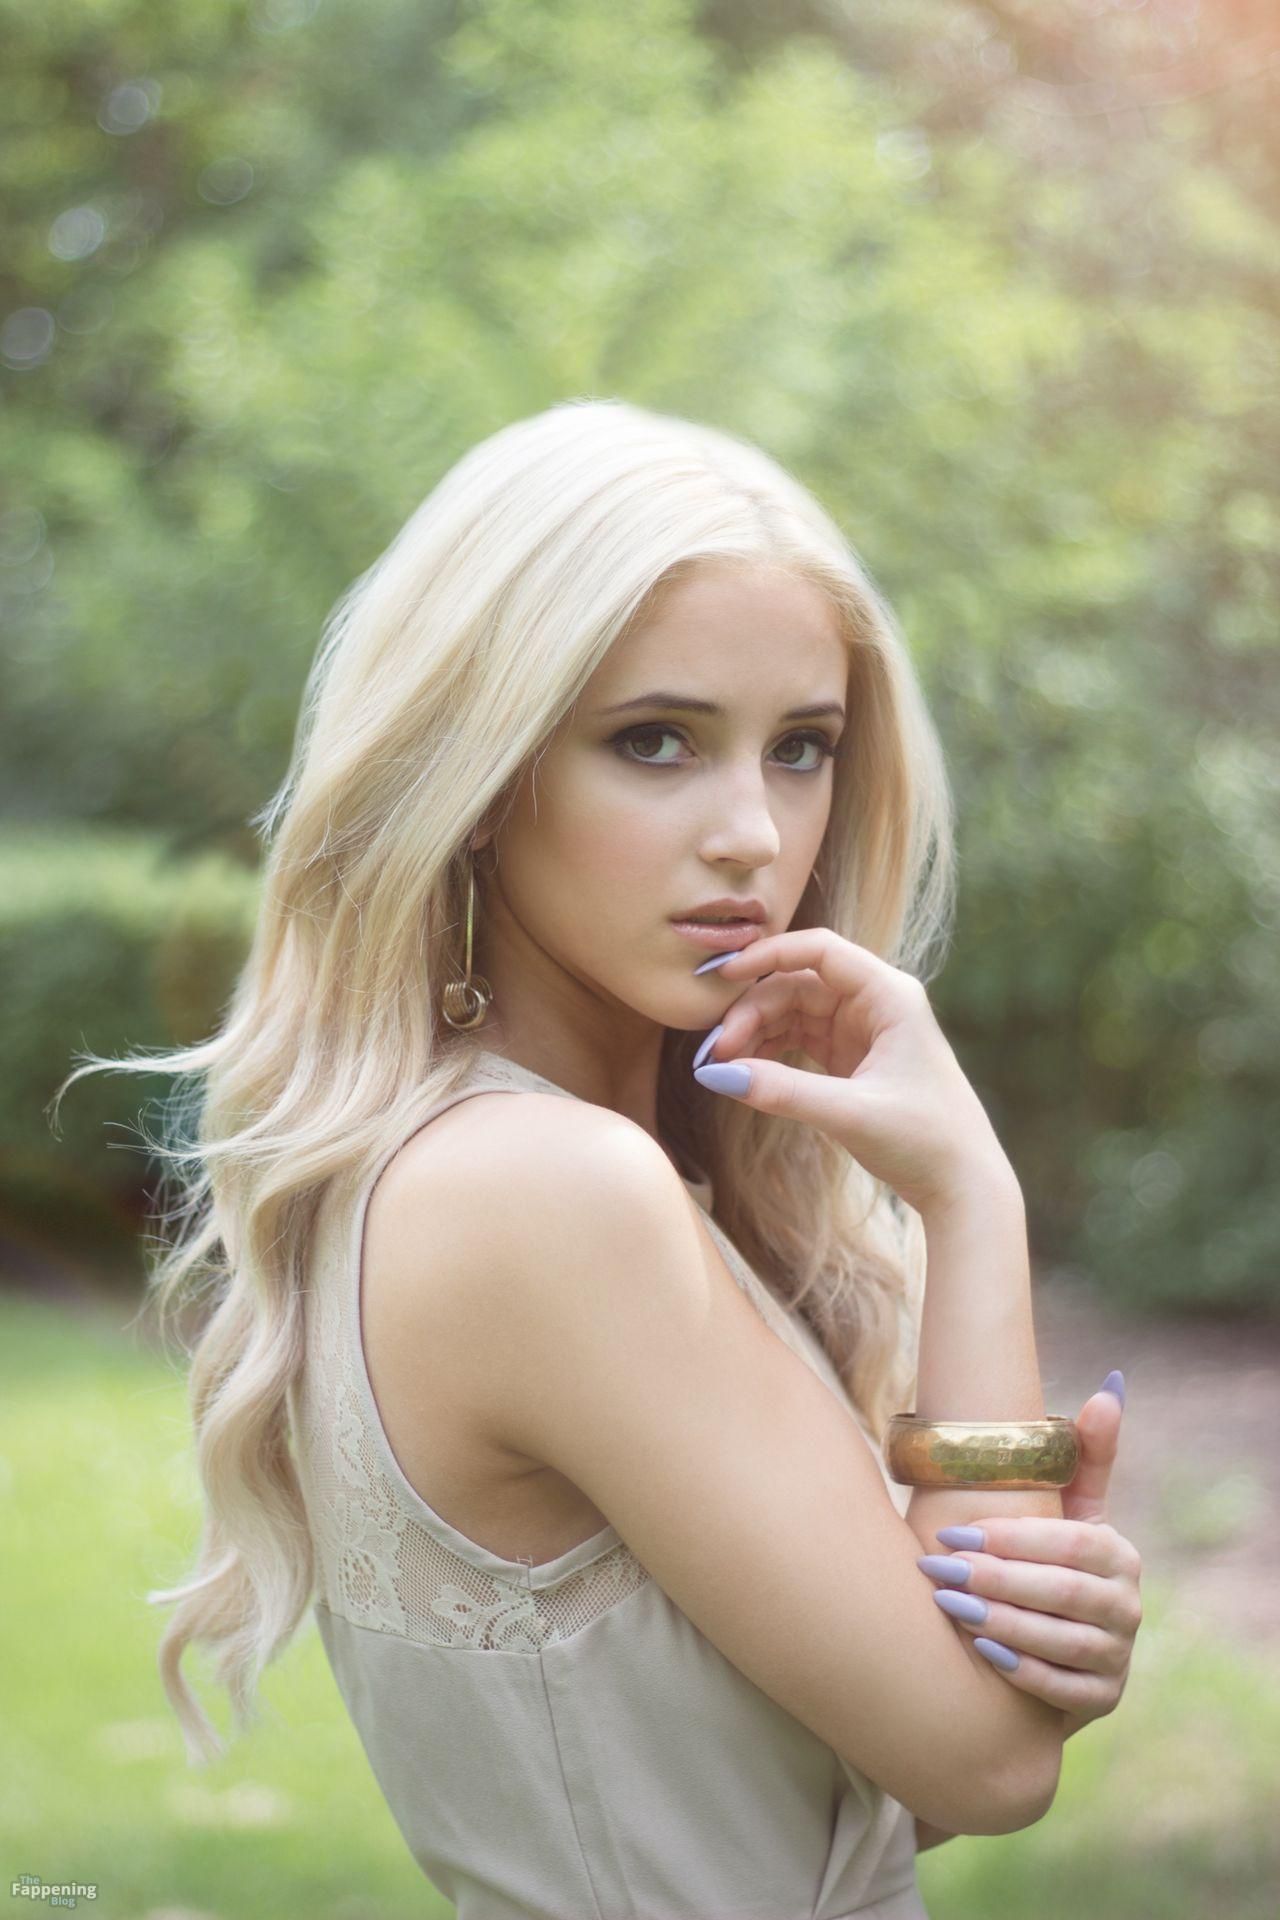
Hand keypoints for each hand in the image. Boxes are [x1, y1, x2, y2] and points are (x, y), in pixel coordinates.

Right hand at [691, 928, 1011, 1216]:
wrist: (962, 1186)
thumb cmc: (926, 1141)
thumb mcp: (850, 1114)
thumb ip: (783, 1091)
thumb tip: (717, 1074)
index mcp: (889, 995)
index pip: (819, 951)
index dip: (767, 955)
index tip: (723, 976)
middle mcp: (876, 1003)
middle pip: (796, 985)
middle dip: (752, 1012)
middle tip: (716, 1053)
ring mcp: (862, 1030)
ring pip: (794, 1012)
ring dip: (756, 1034)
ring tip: (721, 1067)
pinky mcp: (852, 1059)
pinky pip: (800, 1040)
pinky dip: (770, 1053)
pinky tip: (745, 1073)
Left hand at [918, 1379, 1141, 1735]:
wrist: (1042, 1636)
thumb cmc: (1042, 1556)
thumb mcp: (1065, 1506)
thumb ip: (1085, 1452)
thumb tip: (1112, 1383)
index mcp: (1120, 1554)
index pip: (1071, 1542)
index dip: (1012, 1538)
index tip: (954, 1532)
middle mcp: (1129, 1606)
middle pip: (1063, 1592)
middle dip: (996, 1580)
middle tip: (937, 1571)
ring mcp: (1119, 1656)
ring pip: (1062, 1642)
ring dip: (1002, 1624)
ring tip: (948, 1608)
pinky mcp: (1103, 1700)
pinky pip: (1063, 1690)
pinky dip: (1022, 1672)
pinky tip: (980, 1654)